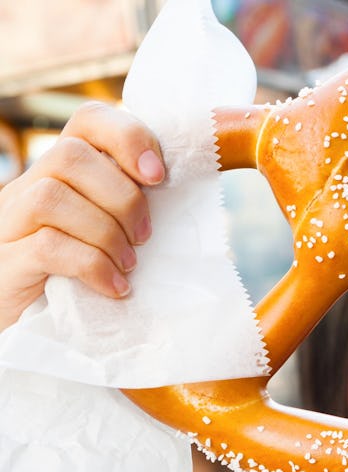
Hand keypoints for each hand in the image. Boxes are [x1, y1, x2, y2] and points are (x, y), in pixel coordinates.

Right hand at [0, 101, 164, 331]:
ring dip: (106, 232)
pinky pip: (48, 246)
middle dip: (123, 197)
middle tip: (144, 238)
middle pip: (72, 155)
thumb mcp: (112, 235)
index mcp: (61, 174)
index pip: (88, 121)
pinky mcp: (9, 261)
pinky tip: (115, 287)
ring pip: (53, 196)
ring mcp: (12, 223)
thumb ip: (130, 208)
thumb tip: (184, 195)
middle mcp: (29, 187)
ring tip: (128, 264)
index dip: (128, 137)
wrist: (34, 328)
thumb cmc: (85, 280)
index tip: (159, 176)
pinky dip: (93, 265)